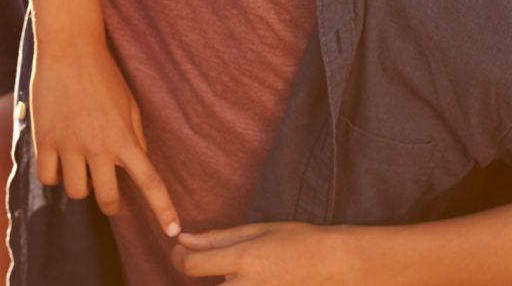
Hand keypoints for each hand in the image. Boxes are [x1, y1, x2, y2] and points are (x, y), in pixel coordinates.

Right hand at [29, 36, 179, 235]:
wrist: (70, 48)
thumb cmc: (104, 74)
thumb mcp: (130, 104)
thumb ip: (135, 137)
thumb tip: (138, 163)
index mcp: (125, 138)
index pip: (150, 182)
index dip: (163, 210)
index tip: (173, 231)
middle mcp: (98, 147)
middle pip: (107, 199)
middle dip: (111, 204)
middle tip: (110, 197)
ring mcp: (69, 145)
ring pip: (76, 192)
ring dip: (80, 185)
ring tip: (80, 168)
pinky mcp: (44, 139)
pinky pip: (48, 177)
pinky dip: (53, 175)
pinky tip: (57, 161)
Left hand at [171, 222, 355, 284]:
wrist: (333, 264)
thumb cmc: (297, 240)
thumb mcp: (257, 230)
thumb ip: (218, 238)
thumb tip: (184, 239)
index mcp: (243, 260)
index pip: (191, 266)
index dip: (178, 257)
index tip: (180, 249)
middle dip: (195, 274)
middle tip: (203, 263)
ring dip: (217, 283)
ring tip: (228, 271)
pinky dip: (234, 285)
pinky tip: (244, 277)